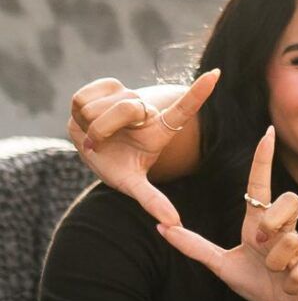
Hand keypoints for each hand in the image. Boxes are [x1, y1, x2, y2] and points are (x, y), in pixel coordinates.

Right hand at [69, 69, 219, 229]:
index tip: (215, 75)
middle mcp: (147, 108)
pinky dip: (79, 111)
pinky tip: (86, 118)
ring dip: (90, 124)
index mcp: (161, 129)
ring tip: (96, 133)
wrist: (95, 151)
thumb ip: (153, 201)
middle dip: (106, 129)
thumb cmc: (119, 167)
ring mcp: (128, 93)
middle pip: (128, 107)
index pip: (184, 109)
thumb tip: (173, 224)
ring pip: (101, 104)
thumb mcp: (134, 184)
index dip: (198, 92)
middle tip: (100, 144)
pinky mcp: (106, 84)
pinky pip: (82, 97)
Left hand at [161, 130, 297, 300]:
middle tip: (260, 242)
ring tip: (275, 274)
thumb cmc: (260, 283)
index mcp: (259, 224)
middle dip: (273, 220)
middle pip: (288, 199)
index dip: (264, 159)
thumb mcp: (223, 267)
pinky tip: (289, 286)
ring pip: (291, 238)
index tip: (267, 132)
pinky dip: (291, 280)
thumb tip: (162, 228)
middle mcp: (283, 228)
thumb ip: (196, 248)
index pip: (260, 185)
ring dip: (277, 263)